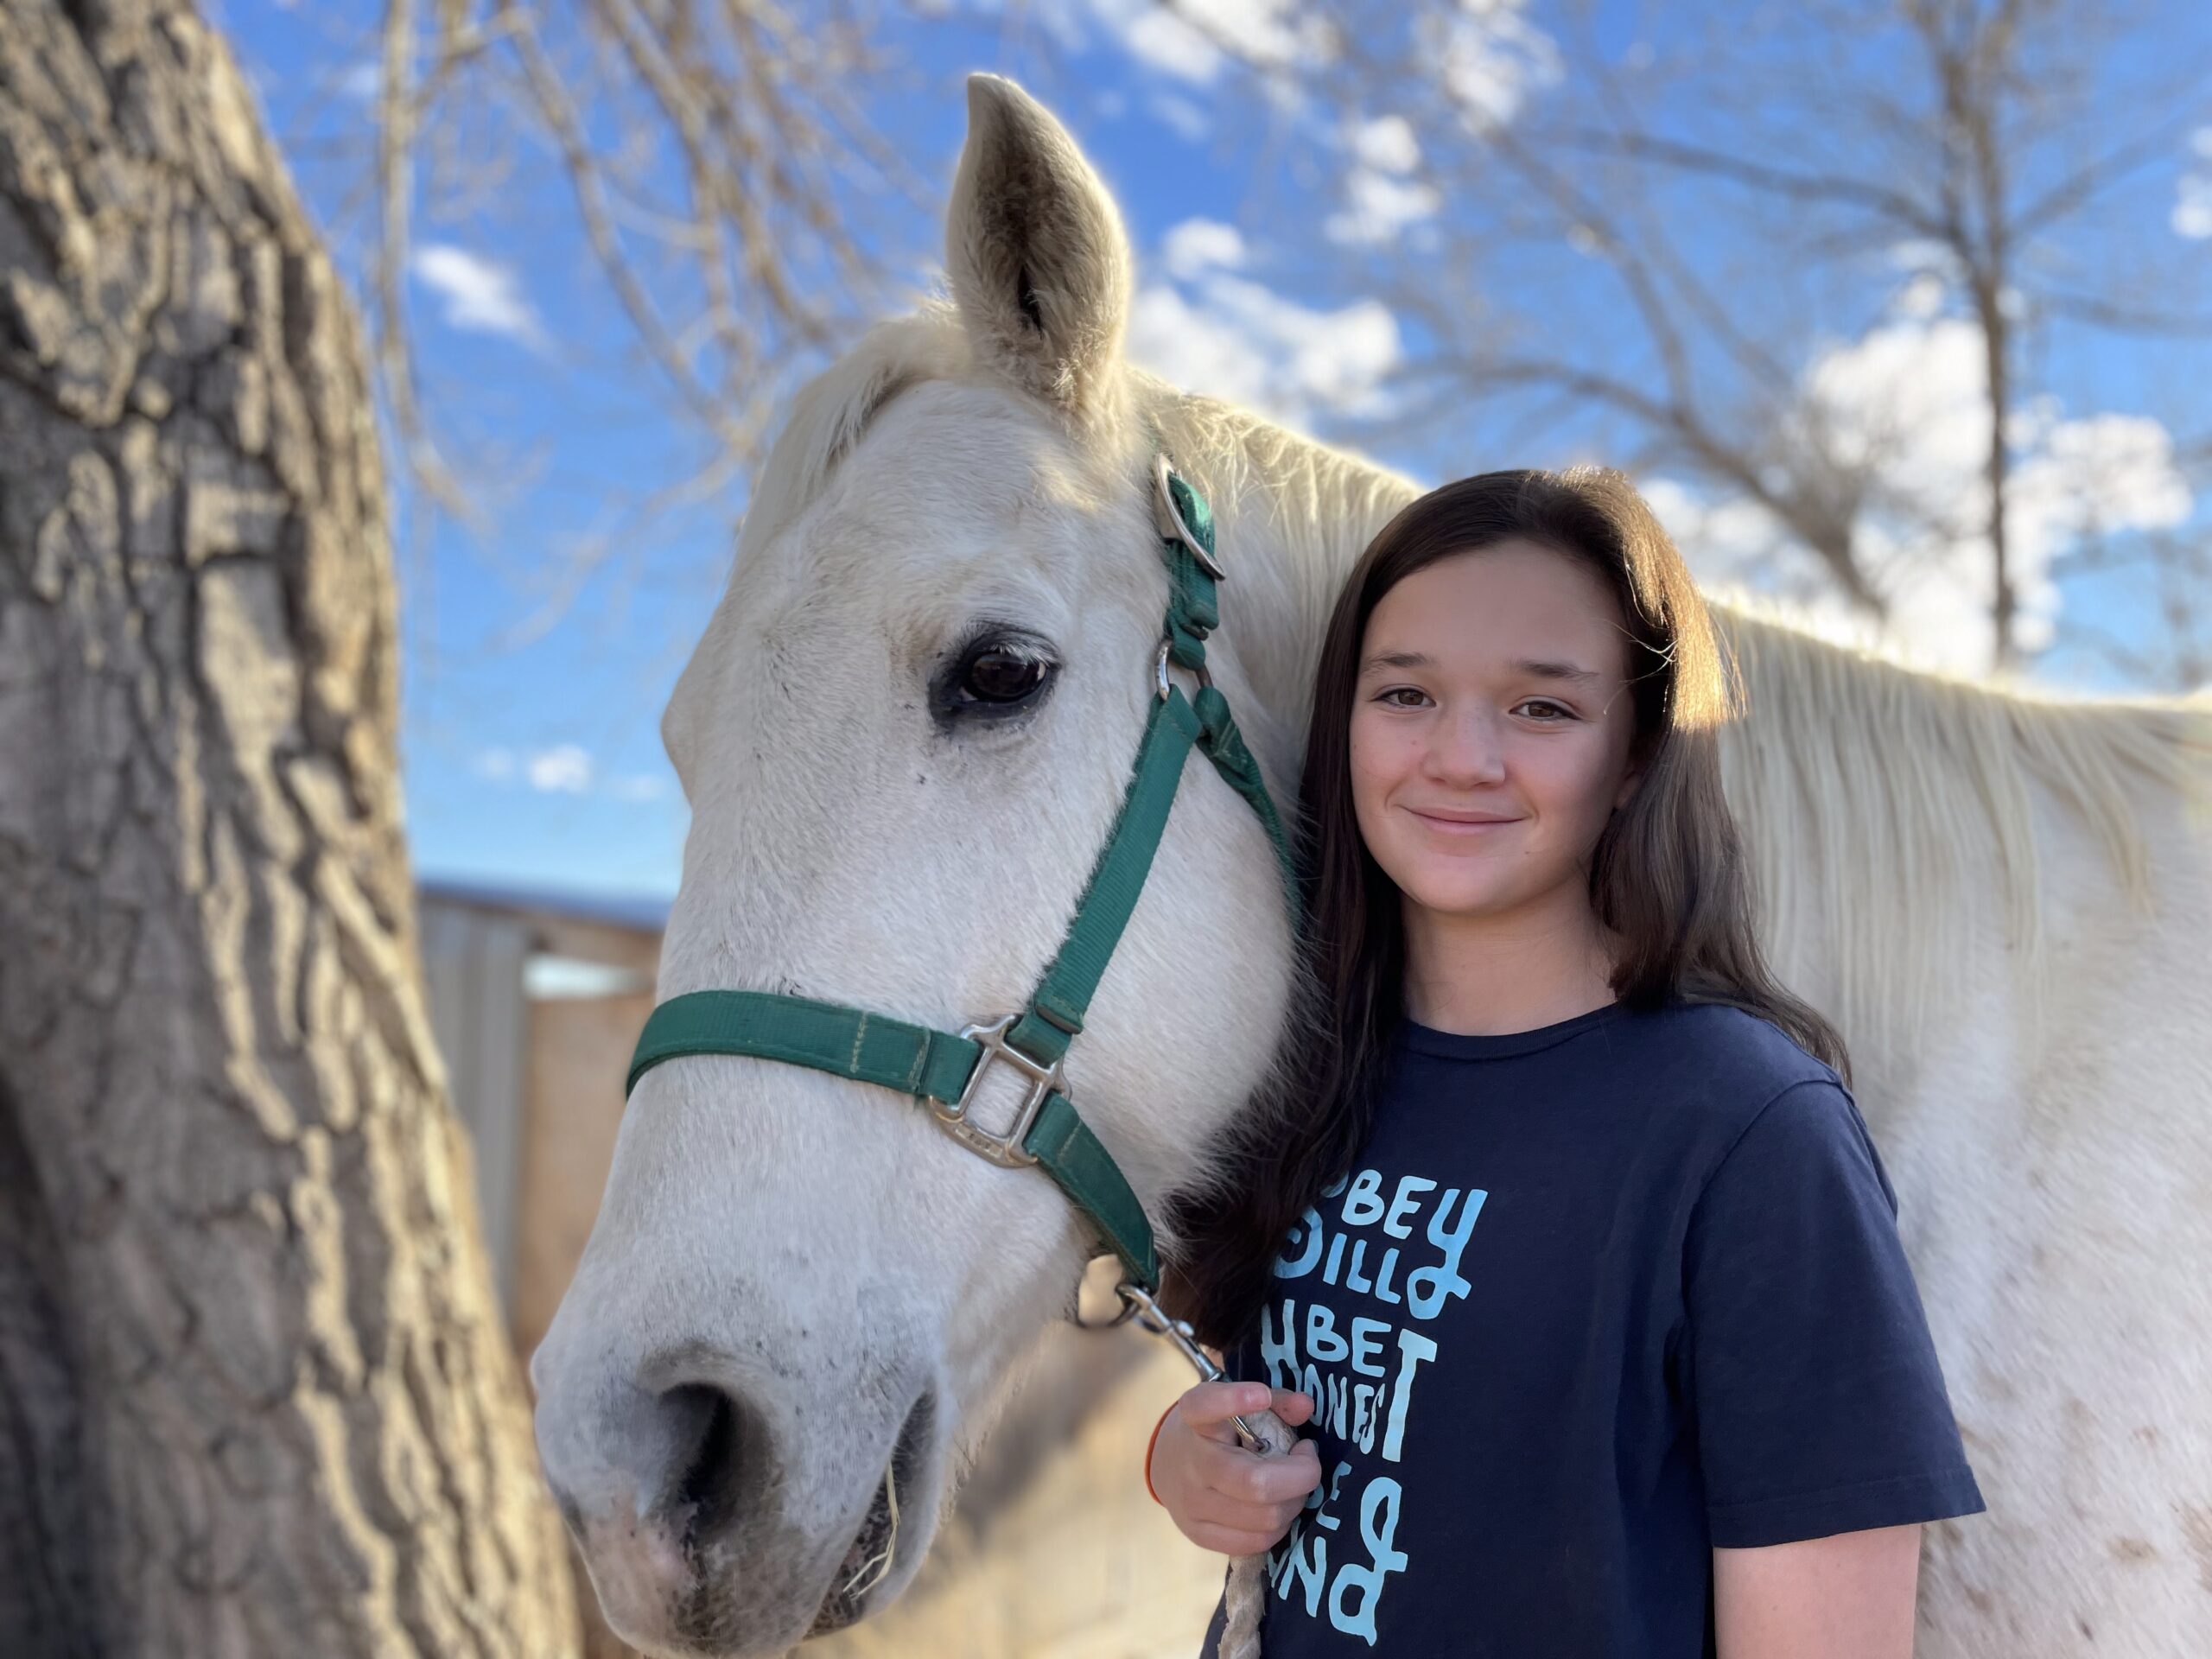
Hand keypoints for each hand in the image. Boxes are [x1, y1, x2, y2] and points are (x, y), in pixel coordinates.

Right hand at [1148, 1380, 1321, 1555]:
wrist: (1169, 1464)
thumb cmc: (1217, 1431)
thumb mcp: (1239, 1405)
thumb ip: (1277, 1402)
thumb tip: (1306, 1406)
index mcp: (1195, 1418)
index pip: (1205, 1406)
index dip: (1233, 1399)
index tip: (1260, 1395)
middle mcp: (1191, 1462)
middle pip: (1256, 1483)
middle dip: (1301, 1475)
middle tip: (1306, 1459)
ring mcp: (1192, 1504)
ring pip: (1265, 1518)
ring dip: (1294, 1501)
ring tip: (1293, 1484)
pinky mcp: (1200, 1534)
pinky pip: (1257, 1541)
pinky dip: (1279, 1525)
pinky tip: (1278, 1506)